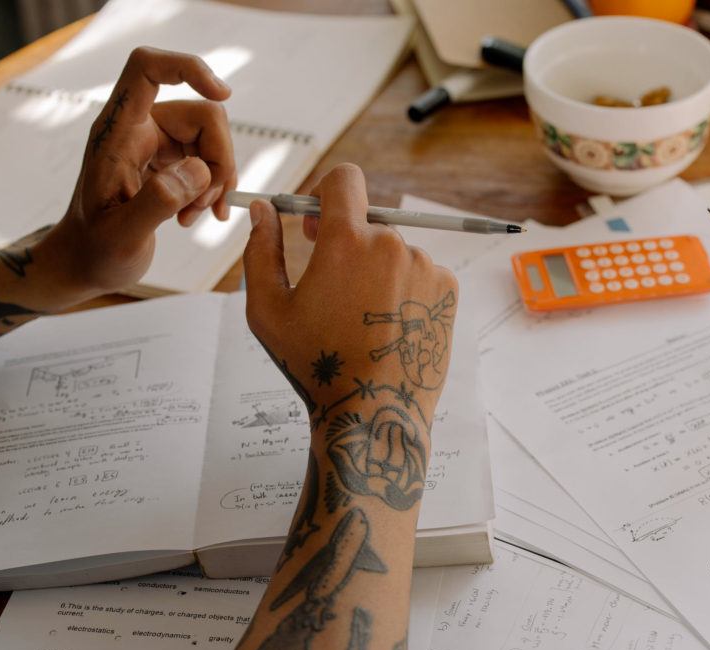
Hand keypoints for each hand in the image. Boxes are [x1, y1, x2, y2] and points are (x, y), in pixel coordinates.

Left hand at [38, 47, 236, 298]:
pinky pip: (209, 161)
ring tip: (196, 216)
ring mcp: (156, 145)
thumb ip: (158, 201)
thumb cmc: (95, 250)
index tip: (222, 93)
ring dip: (217, 180)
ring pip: (212, 140)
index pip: (147, 69)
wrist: (86, 263)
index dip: (187, 68)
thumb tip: (199, 170)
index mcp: (118, 133)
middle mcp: (138, 130)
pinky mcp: (169, 163)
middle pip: (202, 116)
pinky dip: (214, 190)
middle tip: (208, 204)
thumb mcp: (122, 236)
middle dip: (220, 160)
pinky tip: (198, 216)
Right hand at [243, 163, 458, 440]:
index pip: (345, 179)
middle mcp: (393, 244)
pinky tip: (388, 326)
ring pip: (396, 252)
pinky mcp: (448, 291)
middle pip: (368, 223)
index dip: (326, 193)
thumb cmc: (314, 364)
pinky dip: (405, 290)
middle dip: (349, 244)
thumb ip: (261, 250)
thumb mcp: (269, 309)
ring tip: (362, 319)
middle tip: (334, 286)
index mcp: (348, 240)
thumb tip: (264, 210)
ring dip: (378, 272)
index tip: (318, 224)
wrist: (371, 410)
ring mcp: (426, 267)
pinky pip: (422, 274)